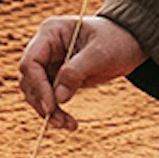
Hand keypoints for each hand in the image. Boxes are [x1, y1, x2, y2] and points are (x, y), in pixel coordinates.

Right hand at [18, 10, 143, 127]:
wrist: (129, 44)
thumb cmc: (116, 41)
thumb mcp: (100, 54)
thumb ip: (76, 72)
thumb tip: (58, 98)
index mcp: (51, 32)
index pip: (31, 62)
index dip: (38, 86)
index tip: (51, 107)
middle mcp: (45, 47)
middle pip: (29, 79)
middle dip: (43, 102)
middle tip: (60, 122)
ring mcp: (49, 62)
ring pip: (35, 92)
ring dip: (48, 111)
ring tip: (68, 125)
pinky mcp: (55, 77)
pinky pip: (48, 97)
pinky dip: (55, 111)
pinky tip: (69, 123)